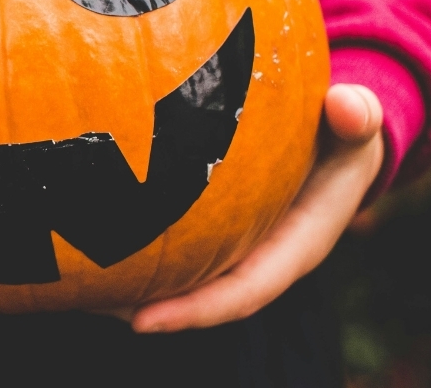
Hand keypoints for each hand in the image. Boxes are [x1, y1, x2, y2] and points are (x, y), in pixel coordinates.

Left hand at [109, 83, 384, 331]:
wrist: (340, 130)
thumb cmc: (346, 128)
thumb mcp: (357, 120)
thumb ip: (355, 116)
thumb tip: (347, 107)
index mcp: (296, 244)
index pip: (243, 292)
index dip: (195, 310)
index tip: (142, 322)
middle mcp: (260, 254)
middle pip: (200, 296)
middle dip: (147, 306)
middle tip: (88, 304)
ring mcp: (237, 242)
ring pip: (182, 273)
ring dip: (132, 283)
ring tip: (73, 283)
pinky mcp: (217, 224)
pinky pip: (175, 241)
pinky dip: (136, 242)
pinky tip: (86, 230)